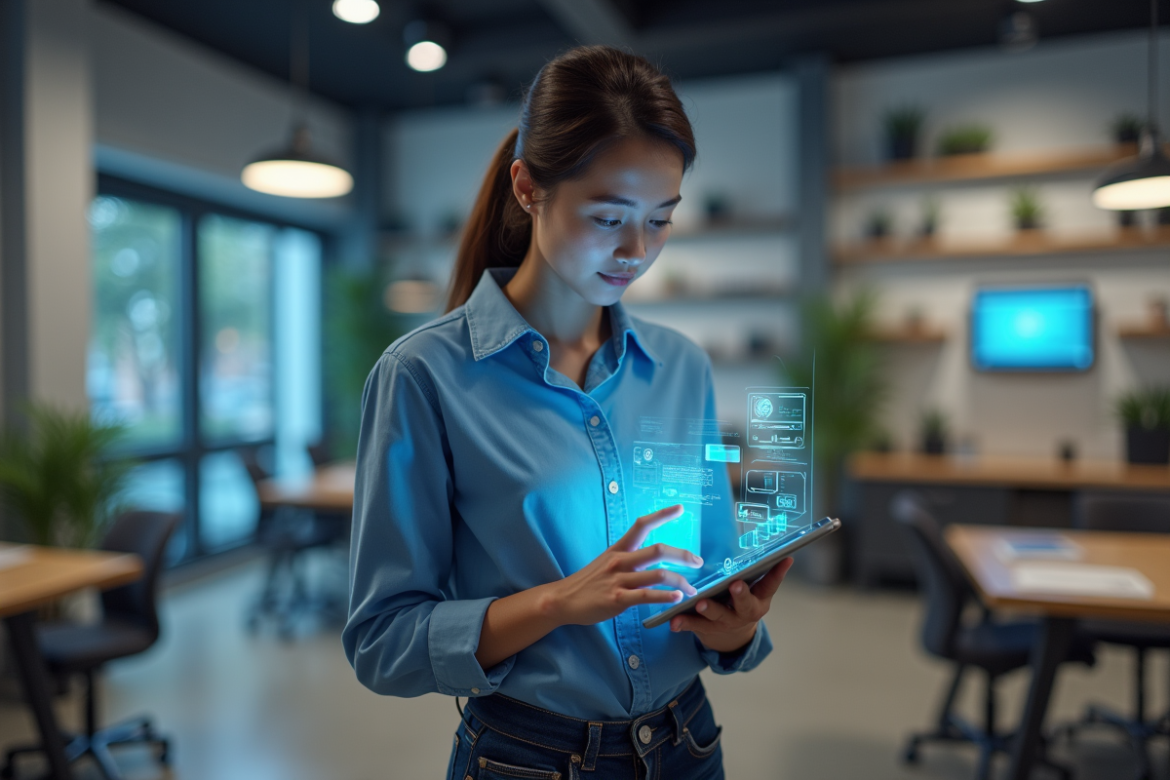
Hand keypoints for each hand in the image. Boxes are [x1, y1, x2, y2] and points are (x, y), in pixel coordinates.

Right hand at [544, 505, 702, 626]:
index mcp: (619, 549)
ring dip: (680, 581)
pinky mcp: (617, 599)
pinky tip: (677, 599)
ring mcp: (619, 580)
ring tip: (692, 589)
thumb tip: (651, 558)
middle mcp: (621, 561)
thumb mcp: (607, 562)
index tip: (680, 508)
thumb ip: (628, 559)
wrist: (563, 599)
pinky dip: (665, 597)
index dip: (662, 515)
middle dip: (683, 555)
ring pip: (658, 574)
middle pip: (658, 550)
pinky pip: (646, 596)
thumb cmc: (588, 582)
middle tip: (698, 562)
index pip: (642, 525)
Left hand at [668, 557, 793, 653]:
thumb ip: (762, 574)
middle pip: (744, 604)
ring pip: (718, 616)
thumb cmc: (744, 602)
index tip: (784, 559)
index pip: (770, 584)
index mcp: (759, 600)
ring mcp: (726, 622)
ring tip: (700, 603)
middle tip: (735, 585)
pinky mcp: (707, 628)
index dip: (778, 573)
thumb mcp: (756, 592)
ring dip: (709, 609)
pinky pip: (694, 626)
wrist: (733, 636)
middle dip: (740, 595)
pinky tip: (673, 622)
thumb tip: (781, 551)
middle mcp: (745, 612)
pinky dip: (684, 623)